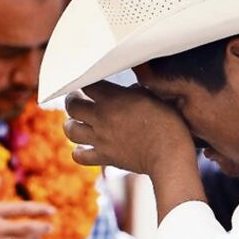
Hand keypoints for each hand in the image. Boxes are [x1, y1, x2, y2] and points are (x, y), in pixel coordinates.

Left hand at [65, 82, 204, 221]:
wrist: (169, 155)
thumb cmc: (167, 123)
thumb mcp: (153, 97)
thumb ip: (133, 92)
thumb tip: (126, 90)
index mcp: (113, 99)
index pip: (88, 83)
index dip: (87, 81)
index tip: (91, 82)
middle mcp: (102, 117)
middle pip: (72, 105)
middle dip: (73, 100)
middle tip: (78, 100)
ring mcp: (100, 139)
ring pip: (70, 130)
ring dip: (72, 124)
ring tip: (78, 122)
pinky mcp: (104, 157)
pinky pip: (79, 156)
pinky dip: (79, 151)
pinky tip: (85, 147)